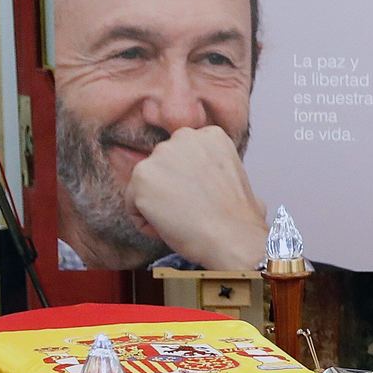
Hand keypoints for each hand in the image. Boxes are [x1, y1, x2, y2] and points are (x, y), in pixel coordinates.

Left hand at [126, 125, 268, 268]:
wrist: (234, 238)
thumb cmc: (240, 219)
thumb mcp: (239, 177)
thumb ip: (216, 167)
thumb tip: (214, 181)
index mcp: (210, 135)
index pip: (182, 156)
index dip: (192, 181)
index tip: (204, 198)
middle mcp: (183, 137)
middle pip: (162, 166)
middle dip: (171, 189)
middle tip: (192, 211)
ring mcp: (160, 156)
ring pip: (145, 185)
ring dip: (158, 205)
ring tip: (184, 220)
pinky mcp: (141, 178)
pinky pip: (132, 204)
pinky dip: (146, 222)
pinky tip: (171, 227)